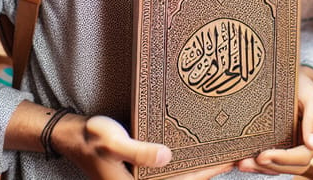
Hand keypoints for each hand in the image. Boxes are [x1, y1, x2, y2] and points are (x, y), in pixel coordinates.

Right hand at [53, 114, 232, 178]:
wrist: (74, 137)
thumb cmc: (92, 138)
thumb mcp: (113, 142)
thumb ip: (139, 151)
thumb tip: (167, 158)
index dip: (206, 173)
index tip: (229, 161)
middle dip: (209, 170)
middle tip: (238, 156)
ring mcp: (143, 178)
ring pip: (179, 175)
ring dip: (200, 166)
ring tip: (225, 152)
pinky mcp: (142, 169)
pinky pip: (171, 168)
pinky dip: (187, 160)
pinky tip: (199, 149)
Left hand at [238, 68, 312, 174]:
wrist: (292, 78)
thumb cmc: (304, 85)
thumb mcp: (312, 96)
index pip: (302, 156)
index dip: (283, 159)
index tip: (262, 155)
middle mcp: (307, 148)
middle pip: (290, 167)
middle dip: (268, 166)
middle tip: (245, 162)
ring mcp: (293, 149)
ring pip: (279, 168)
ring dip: (260, 168)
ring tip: (241, 163)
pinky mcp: (281, 147)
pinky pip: (271, 162)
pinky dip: (257, 164)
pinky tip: (241, 160)